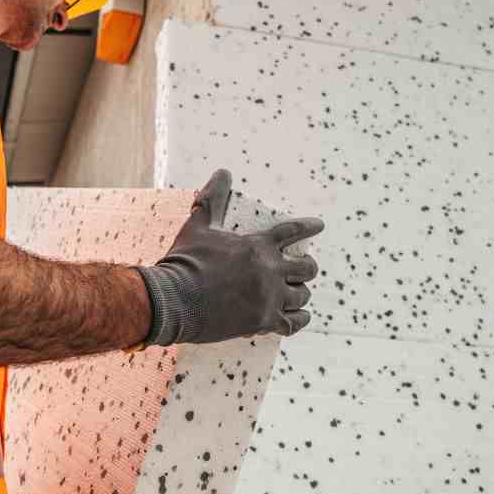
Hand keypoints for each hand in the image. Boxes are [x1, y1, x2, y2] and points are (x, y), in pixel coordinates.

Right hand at [136, 169, 322, 345]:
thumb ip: (213, 197)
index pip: (293, 231)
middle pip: (306, 268)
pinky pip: (293, 322)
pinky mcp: (263, 321)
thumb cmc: (184, 261)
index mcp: (258, 245)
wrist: (174, 300)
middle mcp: (270, 270)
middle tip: (304, 268)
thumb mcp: (197, 225)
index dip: (309, 227)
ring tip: (298, 293)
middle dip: (307, 267)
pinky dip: (299, 319)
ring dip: (301, 293)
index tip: (320, 226)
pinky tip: (300, 316)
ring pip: (302, 295)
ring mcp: (269, 297)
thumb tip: (222, 171)